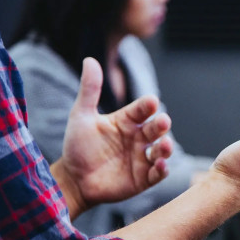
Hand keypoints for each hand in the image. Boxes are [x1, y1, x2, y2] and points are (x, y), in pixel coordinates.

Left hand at [51, 57, 172, 217]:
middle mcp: (138, 138)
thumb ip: (89, 90)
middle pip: (155, 129)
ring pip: (161, 150)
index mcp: (127, 121)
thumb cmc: (78, 146)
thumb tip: (90, 60)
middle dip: (161, 125)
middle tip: (163, 121)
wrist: (73, 179)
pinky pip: (158, 173)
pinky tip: (160, 165)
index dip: (147, 105)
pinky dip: (162, 169)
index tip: (151, 101)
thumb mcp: (81, 116)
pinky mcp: (144, 178)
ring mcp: (142, 158)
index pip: (142, 110)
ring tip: (165, 145)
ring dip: (166, 148)